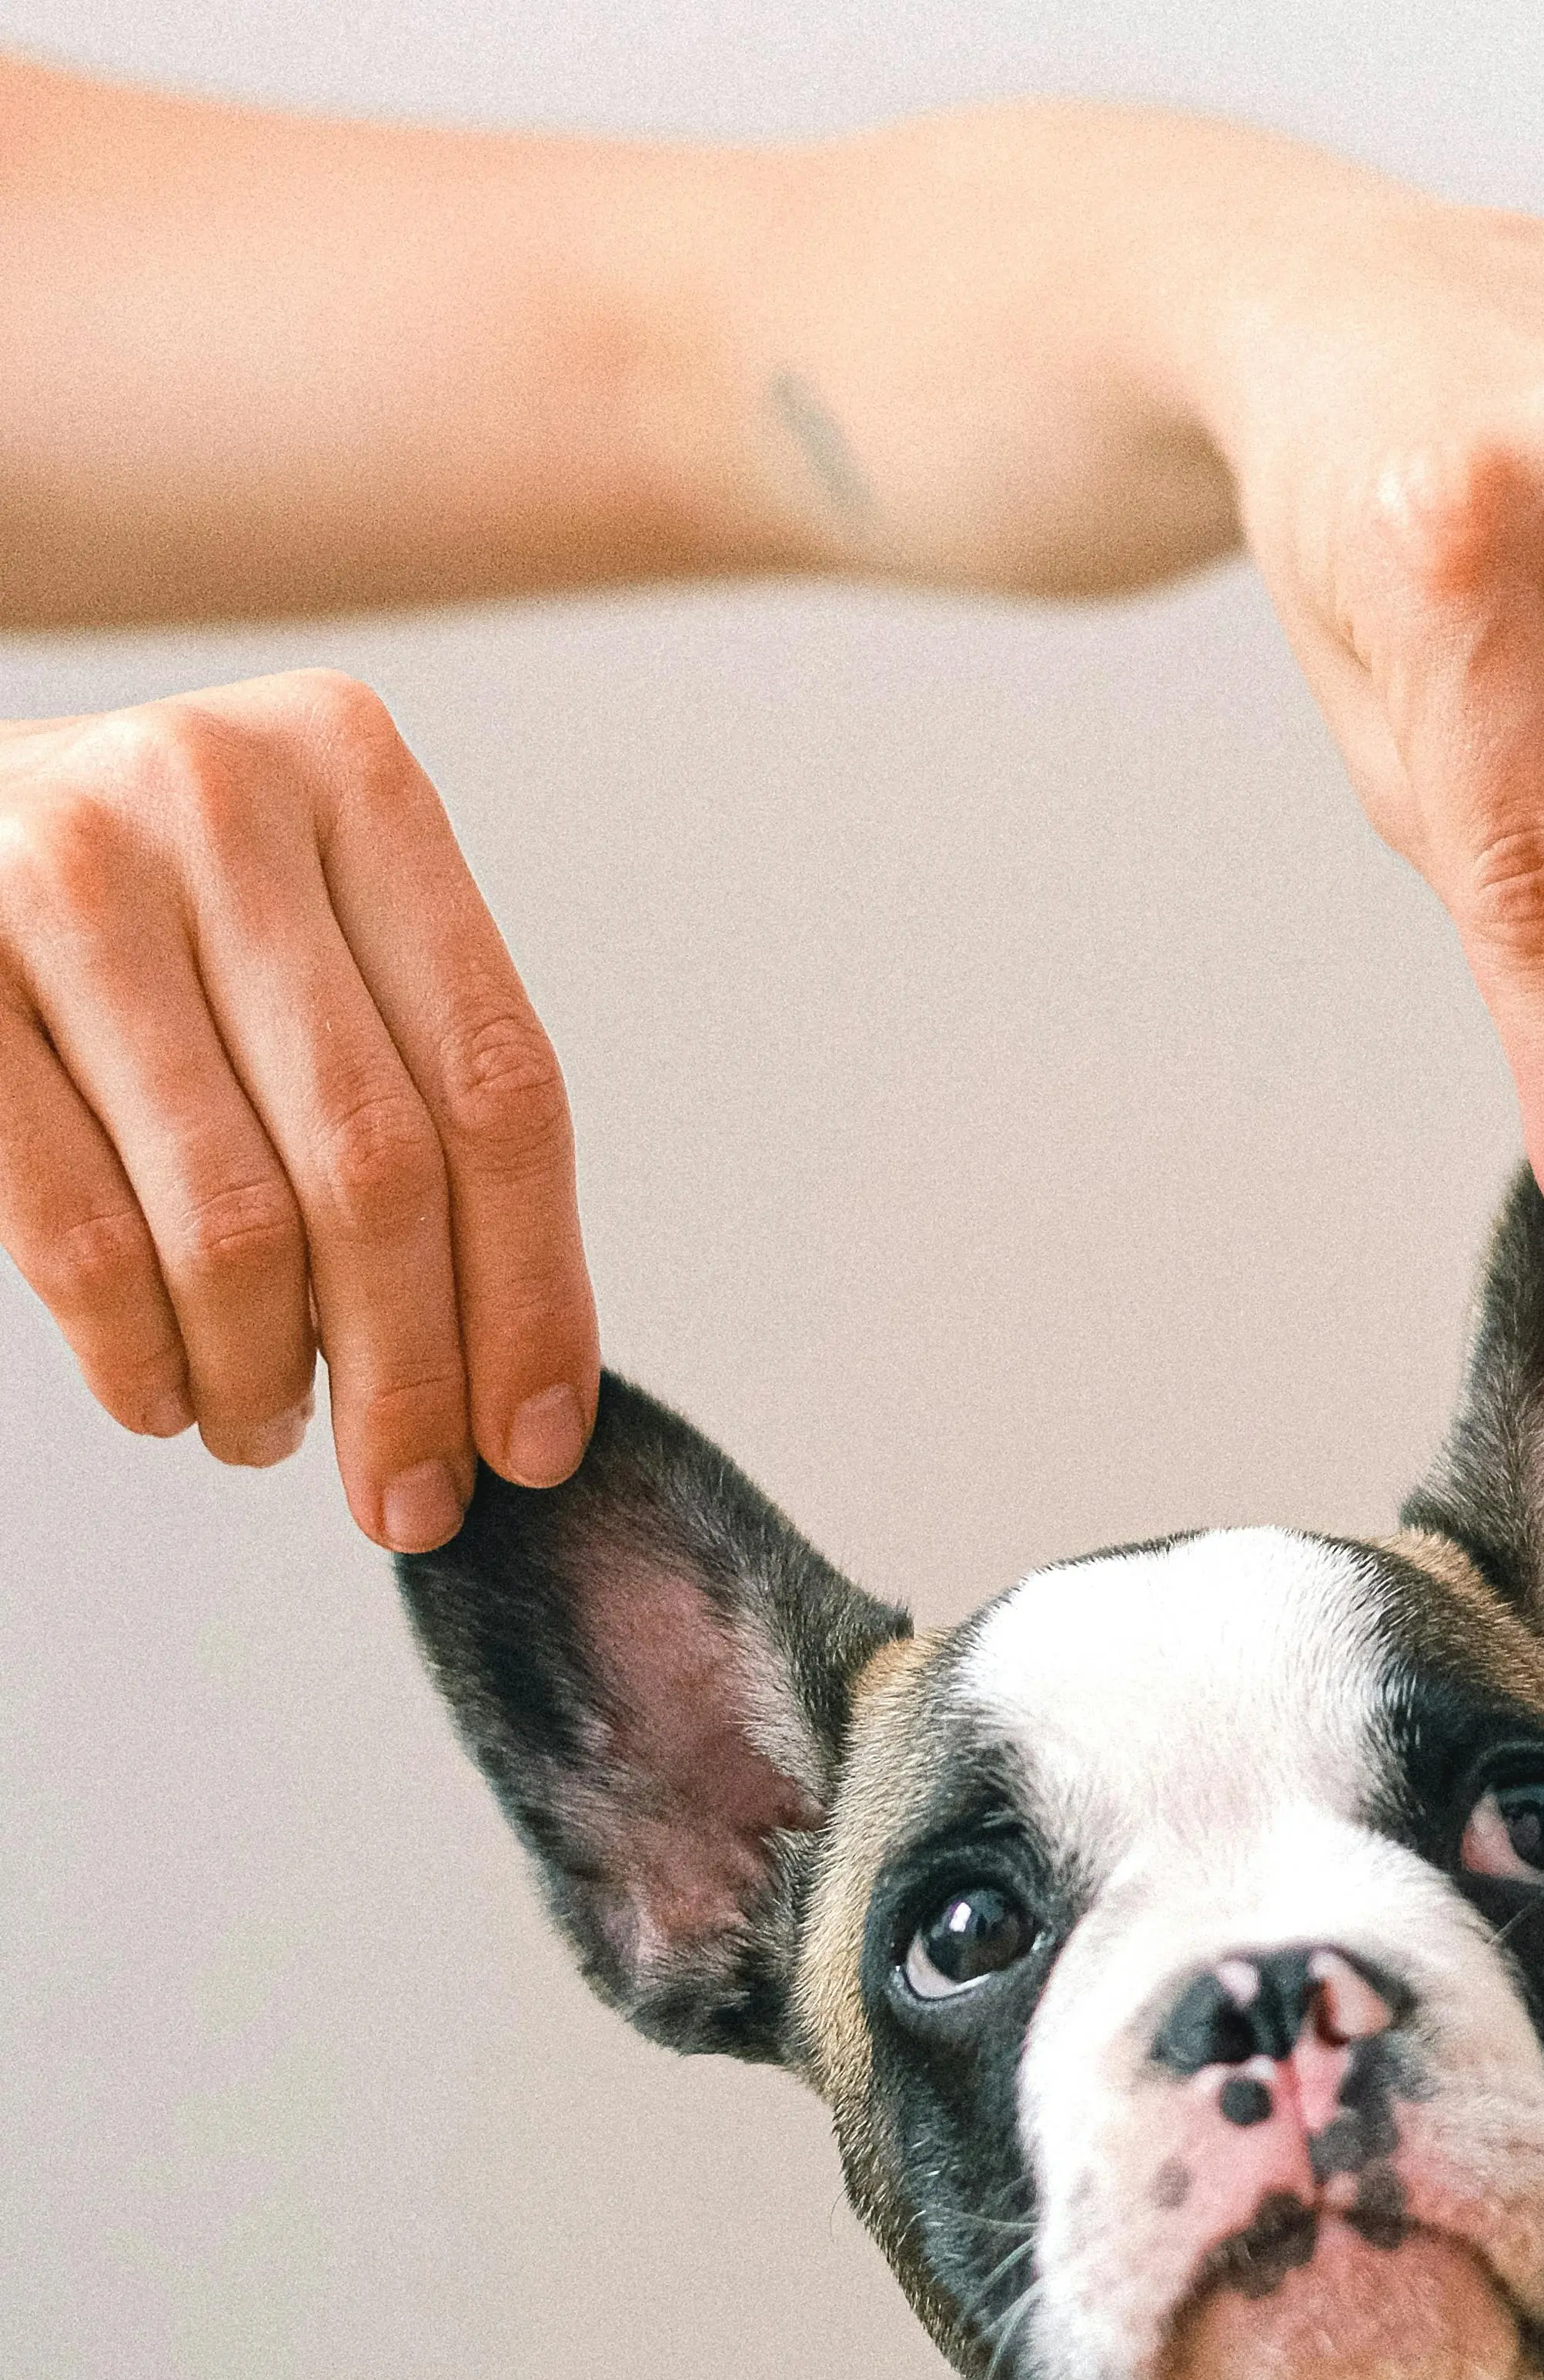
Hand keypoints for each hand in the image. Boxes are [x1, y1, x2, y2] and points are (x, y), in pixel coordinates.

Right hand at [0, 669, 597, 1544]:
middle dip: (411, 1375)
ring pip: (233, 1220)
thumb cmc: (151, 914)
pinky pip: (79, 1234)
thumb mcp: (305, 927)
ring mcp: (61, 875)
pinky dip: (139, 1356)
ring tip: (269, 1432)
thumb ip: (416, 1085)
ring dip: (266, 1378)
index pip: (501, 1088)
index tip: (537, 1441)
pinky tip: (167, 1395)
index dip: (534, 1293)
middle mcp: (216, 797)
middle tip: (411, 1495)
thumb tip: (521, 1372)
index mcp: (352, 775)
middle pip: (380, 1168)